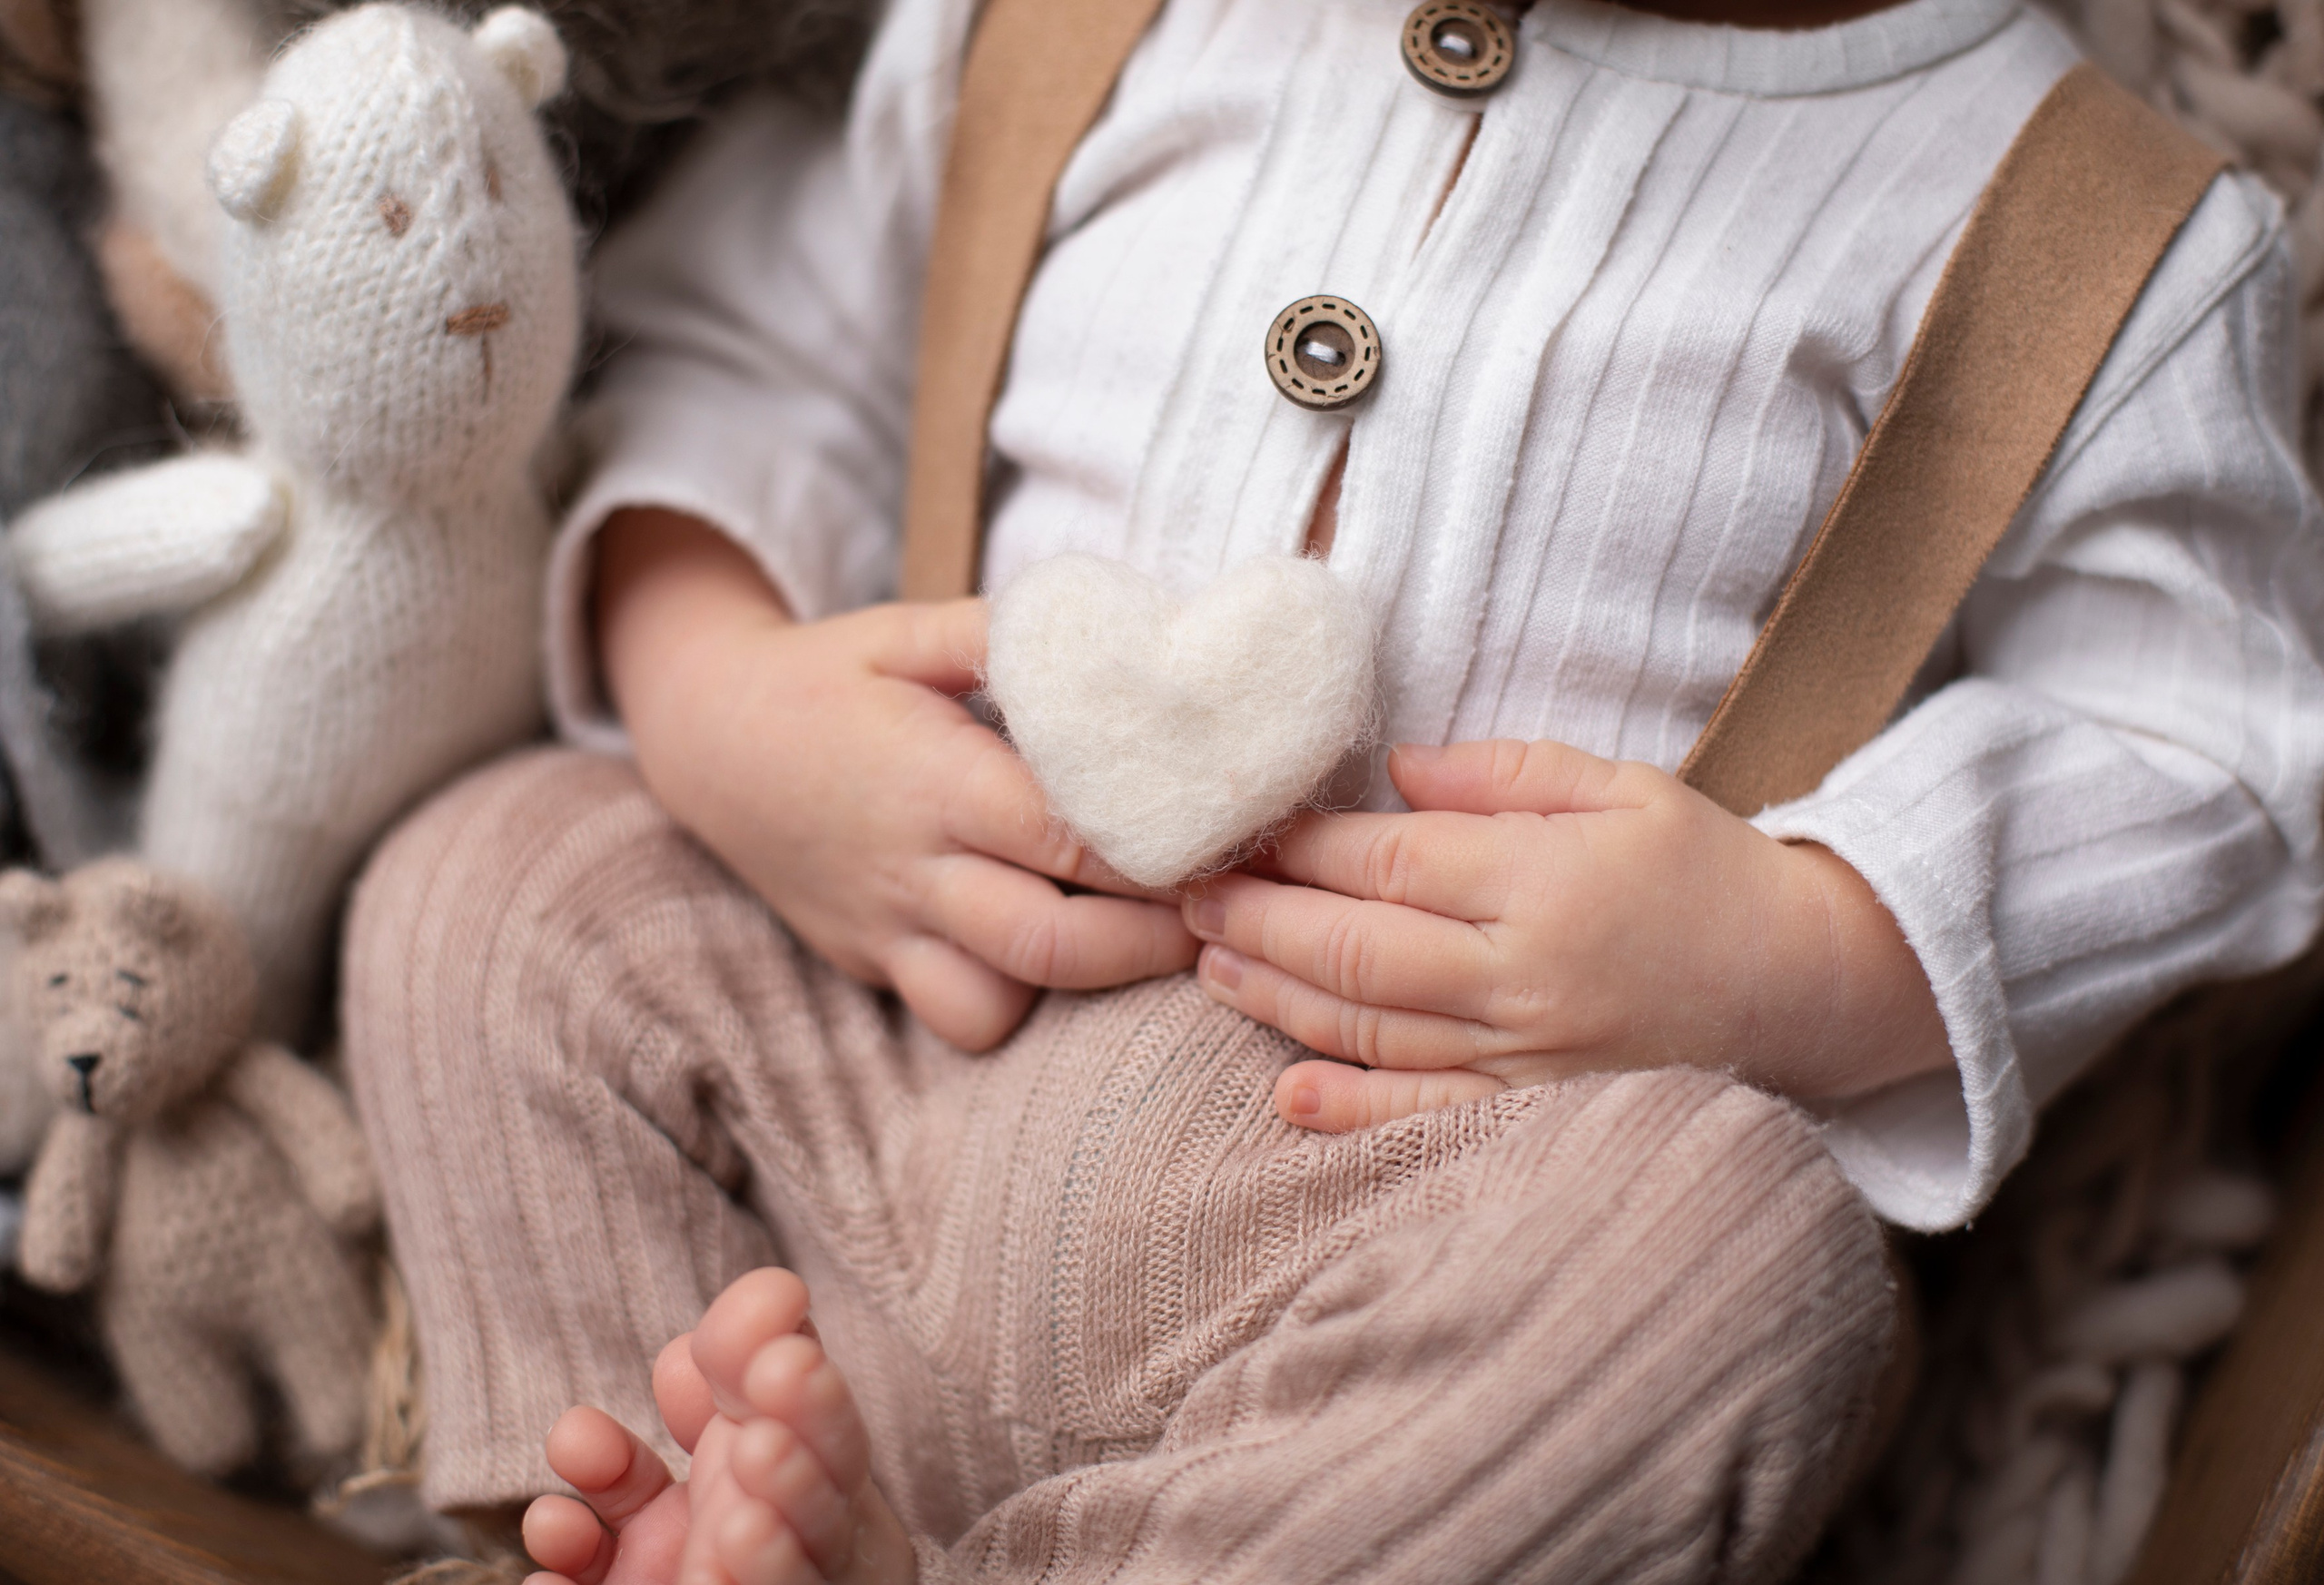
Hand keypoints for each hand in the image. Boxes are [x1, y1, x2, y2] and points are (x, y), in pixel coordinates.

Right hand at [598, 510, 1195, 1051]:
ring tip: (1156, 941)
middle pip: (1054, 939)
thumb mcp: (907, 630)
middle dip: (1154, 940)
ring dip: (1089, 983)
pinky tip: (1054, 962)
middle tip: (1221, 912)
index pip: (1068, 835)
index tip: (1226, 844)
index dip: (1158, 852)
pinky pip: (958, 1017)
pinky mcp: (873, 963)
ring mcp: (888, 926)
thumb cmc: (825, 677)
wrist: (703, 740)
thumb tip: (1121, 635)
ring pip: (1005, 996)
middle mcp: (913, 865)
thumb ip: (1008, 635)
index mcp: (935, 777)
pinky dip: (1016, 1005)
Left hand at [1182, 739, 1951, 1130]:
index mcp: (1542, 879)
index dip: (1296, 844)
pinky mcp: (1536, 1112)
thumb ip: (1504, 771)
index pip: (1385, 859)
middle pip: (1353, 948)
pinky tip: (1283, 1090)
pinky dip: (1349, 1109)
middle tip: (1181, 887)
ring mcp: (1528, 1056)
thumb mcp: (1621, 786)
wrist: (1805, 985)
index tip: (1236, 824)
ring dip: (1272, 996)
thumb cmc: (1704, 869)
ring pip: (1369, 1031)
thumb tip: (1391, 767)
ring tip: (1205, 957)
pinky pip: (1425, 1116)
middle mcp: (1525, 975)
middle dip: (1254, 914)